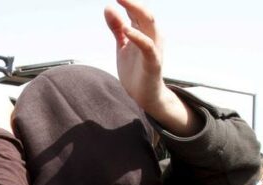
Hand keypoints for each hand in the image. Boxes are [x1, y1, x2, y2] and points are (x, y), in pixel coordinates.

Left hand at [103, 0, 199, 135]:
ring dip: (137, 11)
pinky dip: (138, 37)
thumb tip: (108, 7)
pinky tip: (127, 30)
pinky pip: (148, 47)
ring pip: (150, 24)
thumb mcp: (122, 46)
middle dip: (132, 1)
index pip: (136, 10)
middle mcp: (152, 36)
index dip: (126, 0)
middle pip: (144, 12)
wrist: (144, 97)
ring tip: (122, 0)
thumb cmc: (135, 70)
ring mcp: (154, 48)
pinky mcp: (153, 63)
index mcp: (145, 31)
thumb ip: (116, 27)